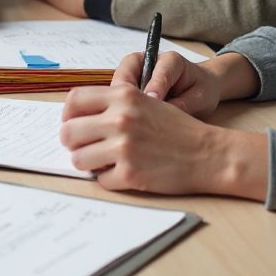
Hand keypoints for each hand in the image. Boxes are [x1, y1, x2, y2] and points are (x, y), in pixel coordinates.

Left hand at [60, 85, 267, 198]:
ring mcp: (124, 147)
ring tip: (105, 162)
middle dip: (73, 143)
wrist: (207, 152)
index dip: (68, 115)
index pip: (74, 100)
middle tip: (85, 148)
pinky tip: (125, 172)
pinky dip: (109, 179)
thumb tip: (77, 117)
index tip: (73, 124)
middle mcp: (120, 118)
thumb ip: (114, 103)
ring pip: (78, 159)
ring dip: (88, 163)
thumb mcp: (145, 100)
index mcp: (123, 95)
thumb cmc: (176, 127)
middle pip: (68, 132)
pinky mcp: (130, 174)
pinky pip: (100, 180)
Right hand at [112, 50, 261, 115]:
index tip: (153, 102)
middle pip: (126, 74)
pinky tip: (129, 126)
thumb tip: (164, 116)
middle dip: (126, 96)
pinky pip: (118, 97)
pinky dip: (120, 110)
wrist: (201, 86)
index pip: (158, 73)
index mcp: (170, 60)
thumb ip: (183, 105)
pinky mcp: (130, 86)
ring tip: (130, 124)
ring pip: (118, 87)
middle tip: (133, 118)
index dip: (155, 88)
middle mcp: (148, 62)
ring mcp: (136, 73)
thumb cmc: (202, 90)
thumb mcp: (200, 98)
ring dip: (120, 105)